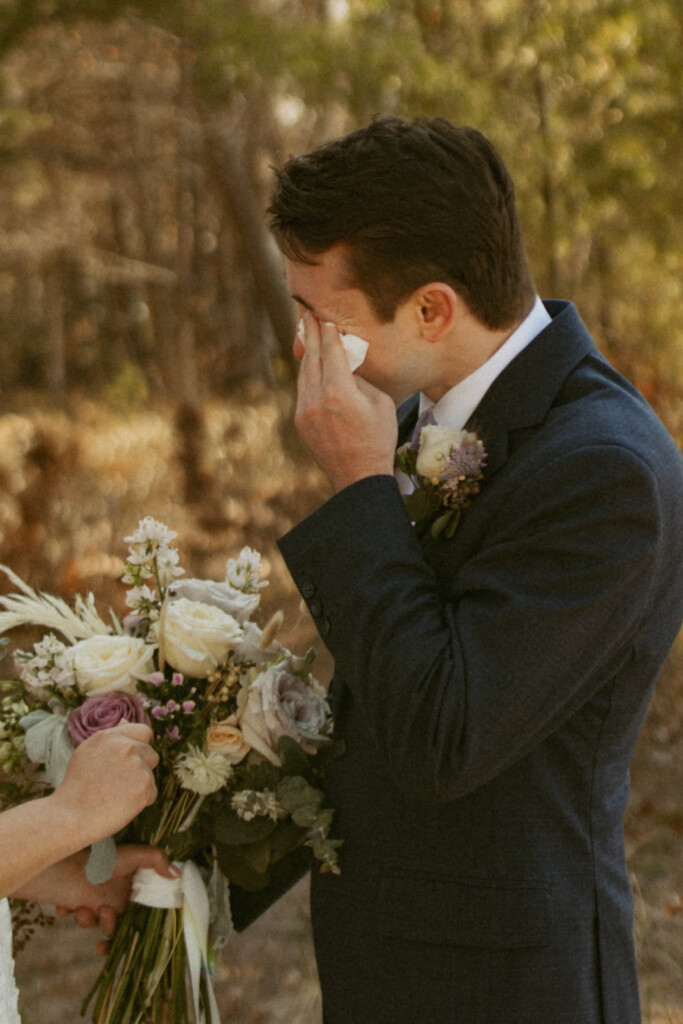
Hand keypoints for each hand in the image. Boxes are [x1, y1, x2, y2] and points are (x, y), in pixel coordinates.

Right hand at [51, 721, 158, 848]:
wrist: (70, 816)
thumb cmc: (76, 787)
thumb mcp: (87, 752)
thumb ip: (110, 737)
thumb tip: (126, 721)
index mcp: (110, 736)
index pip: (143, 731)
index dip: (141, 745)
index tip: (133, 759)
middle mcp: (126, 747)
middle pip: (151, 754)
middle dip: (140, 768)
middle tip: (117, 784)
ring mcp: (137, 765)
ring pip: (150, 774)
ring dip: (139, 785)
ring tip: (115, 795)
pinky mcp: (145, 786)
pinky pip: (152, 793)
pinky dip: (141, 801)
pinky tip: (120, 805)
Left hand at [54, 845, 178, 955]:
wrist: (67, 860)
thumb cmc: (102, 856)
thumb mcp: (134, 854)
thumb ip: (157, 860)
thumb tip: (179, 873)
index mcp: (134, 889)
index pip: (145, 911)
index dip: (146, 924)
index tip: (143, 932)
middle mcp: (120, 900)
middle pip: (123, 926)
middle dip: (112, 927)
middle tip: (105, 912)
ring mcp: (100, 906)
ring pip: (102, 927)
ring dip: (92, 922)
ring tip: (84, 909)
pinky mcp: (83, 910)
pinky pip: (83, 923)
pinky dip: (76, 917)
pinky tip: (68, 907)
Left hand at [295, 315, 396, 491]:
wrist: (358, 476)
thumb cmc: (378, 439)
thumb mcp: (381, 403)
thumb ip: (361, 380)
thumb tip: (346, 366)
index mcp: (338, 392)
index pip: (331, 352)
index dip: (329, 332)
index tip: (326, 317)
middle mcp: (316, 399)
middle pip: (312, 357)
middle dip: (311, 334)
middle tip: (307, 314)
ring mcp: (304, 411)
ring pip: (303, 373)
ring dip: (307, 353)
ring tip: (308, 335)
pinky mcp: (301, 421)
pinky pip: (302, 390)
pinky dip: (306, 374)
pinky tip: (310, 365)